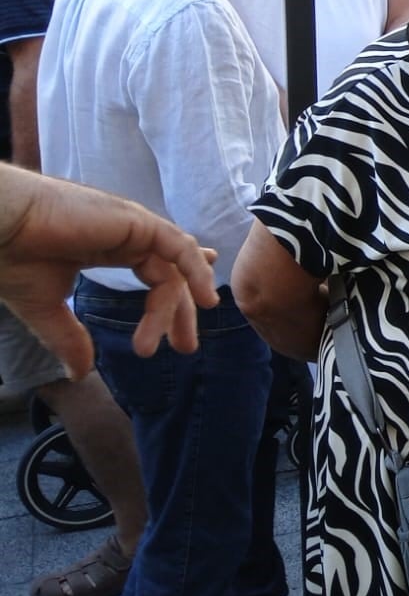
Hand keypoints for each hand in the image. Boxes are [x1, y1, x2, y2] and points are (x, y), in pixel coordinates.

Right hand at [0, 165, 215, 377]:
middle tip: (186, 348)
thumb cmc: (11, 257)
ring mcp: (132, 224)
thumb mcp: (46, 307)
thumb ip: (68, 337)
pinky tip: (202, 300)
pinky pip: (178, 246)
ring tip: (182, 342)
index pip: (152, 272)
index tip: (163, 342)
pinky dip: (194, 271)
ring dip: (181, 304)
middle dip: (181, 311)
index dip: (165, 305)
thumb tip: (80, 374)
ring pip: (173, 266)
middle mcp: (125, 233)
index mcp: (106, 246)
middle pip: (170, 272)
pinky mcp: (135, 220)